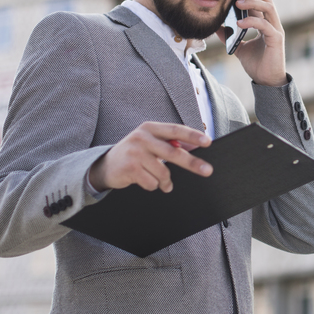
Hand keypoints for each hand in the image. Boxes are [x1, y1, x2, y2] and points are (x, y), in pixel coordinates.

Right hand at [88, 122, 211, 193]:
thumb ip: (169, 143)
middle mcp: (142, 137)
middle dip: (192, 163)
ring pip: (163, 172)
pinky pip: (152, 182)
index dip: (192, 135)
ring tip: (162, 182)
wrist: (105, 166)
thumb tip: (194, 148)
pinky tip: (146, 181)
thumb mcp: (150, 143)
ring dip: (165, 181)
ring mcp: (135, 153)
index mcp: (150, 128)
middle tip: (207, 170)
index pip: (175, 130)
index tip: (208, 142)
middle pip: (173, 152)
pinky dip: (154, 185)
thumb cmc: (134, 153)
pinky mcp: (130, 168)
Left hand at [219, 0, 286, 86]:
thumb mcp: (239, 47)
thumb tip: (216, 26)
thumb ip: (230, 35)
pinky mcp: (276, 39)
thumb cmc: (256, 64)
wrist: (266, 81)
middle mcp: (273, 25)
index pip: (260, 3)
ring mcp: (276, 31)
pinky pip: (265, 25)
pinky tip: (240, 22)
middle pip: (267, 0)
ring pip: (268, 8)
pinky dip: (252, 21)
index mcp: (266, 24)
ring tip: (238, 2)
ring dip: (253, 3)